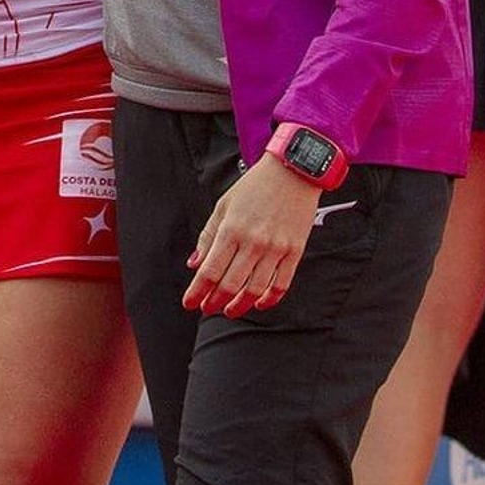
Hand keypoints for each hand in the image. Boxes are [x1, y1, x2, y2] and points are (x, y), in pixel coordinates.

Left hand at [183, 156, 322, 317]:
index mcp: (232, 230)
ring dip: (239, 305)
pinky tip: (258, 303)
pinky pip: (281, 284)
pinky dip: (269, 299)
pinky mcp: (295, 252)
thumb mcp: (223, 206)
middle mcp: (253, 242)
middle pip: (231, 284)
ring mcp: (276, 249)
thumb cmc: (253, 188)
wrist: (292, 173)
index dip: (198, 291)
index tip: (190, 303)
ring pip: (255, 289)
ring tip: (228, 310)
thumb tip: (194, 264)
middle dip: (215, 301)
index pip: (210, 270)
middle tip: (207, 308)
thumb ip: (208, 236)